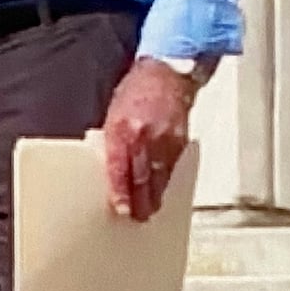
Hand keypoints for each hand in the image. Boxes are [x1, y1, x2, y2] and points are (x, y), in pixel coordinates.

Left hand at [101, 58, 193, 220]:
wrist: (167, 73)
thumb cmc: (136, 91)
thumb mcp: (113, 115)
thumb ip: (111, 142)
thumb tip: (109, 168)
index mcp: (121, 129)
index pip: (120, 168)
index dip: (121, 191)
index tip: (121, 207)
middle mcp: (144, 136)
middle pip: (142, 178)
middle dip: (140, 201)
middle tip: (137, 217)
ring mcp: (164, 139)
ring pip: (160, 176)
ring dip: (155, 196)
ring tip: (150, 210)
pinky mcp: (180, 140)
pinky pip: (171, 167)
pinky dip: (166, 180)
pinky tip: (162, 189)